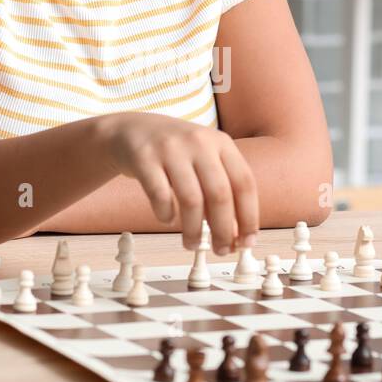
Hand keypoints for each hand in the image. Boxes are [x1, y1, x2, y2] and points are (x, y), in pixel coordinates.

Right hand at [100, 112, 258, 255]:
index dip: (249, 217)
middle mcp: (199, 142)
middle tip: (221, 251)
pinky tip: (167, 220)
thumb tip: (235, 236)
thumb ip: (221, 191)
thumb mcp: (204, 160)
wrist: (132, 130)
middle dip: (223, 230)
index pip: (244, 183)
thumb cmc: (175, 153)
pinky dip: (166, 214)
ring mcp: (171, 148)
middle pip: (220, 194)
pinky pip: (160, 195)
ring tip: (192, 244)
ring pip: (191, 199)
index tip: (246, 242)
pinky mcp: (144, 158)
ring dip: (194, 229)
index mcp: (221, 143)